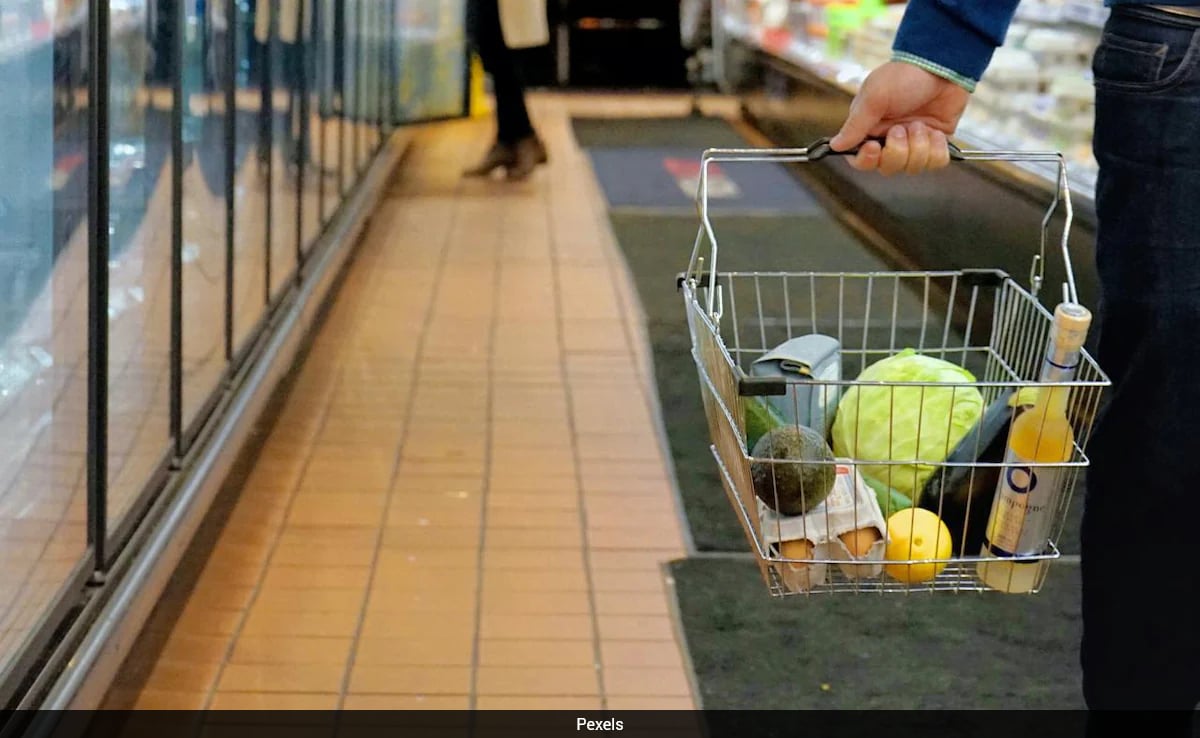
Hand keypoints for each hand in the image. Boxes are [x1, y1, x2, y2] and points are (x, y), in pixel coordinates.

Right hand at [829, 61, 970, 174]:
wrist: (943, 66)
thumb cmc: (904, 76)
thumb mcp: (874, 97)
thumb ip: (855, 125)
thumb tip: (835, 146)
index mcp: (870, 129)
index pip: (861, 160)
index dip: (867, 160)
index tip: (875, 147)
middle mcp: (890, 139)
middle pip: (888, 167)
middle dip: (897, 151)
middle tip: (902, 128)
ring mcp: (914, 143)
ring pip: (912, 168)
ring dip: (919, 146)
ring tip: (921, 124)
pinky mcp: (936, 144)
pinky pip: (935, 163)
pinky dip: (937, 149)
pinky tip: (936, 132)